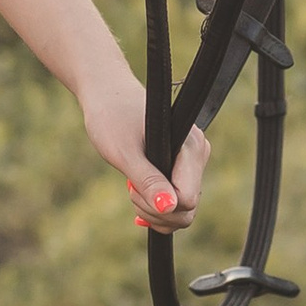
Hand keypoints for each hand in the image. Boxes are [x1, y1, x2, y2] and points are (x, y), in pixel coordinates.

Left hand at [79, 61, 206, 233]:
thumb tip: (169, 208)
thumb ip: (147, 181)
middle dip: (156, 211)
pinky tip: (140, 195)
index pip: (188, 199)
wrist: (107, 95)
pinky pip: (178, 200)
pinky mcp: (183, 165)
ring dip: (155, 209)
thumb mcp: (124, 153)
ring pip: (184, 208)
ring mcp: (192, 160)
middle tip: (130, 189)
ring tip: (133, 186)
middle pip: (188, 208)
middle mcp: (198, 153)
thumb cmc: (111, 117)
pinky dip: (158, 205)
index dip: (158, 205)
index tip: (132, 189)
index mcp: (190, 147)